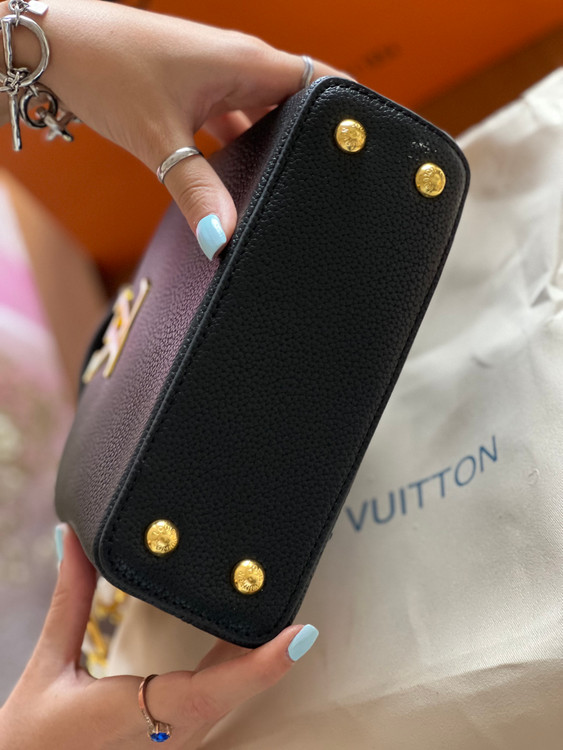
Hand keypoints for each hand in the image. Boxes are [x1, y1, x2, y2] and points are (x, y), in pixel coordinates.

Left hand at [0, 0, 346, 258]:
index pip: (321, 83)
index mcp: (246, 63)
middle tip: (334, 183)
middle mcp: (238, 66)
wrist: (49, 46)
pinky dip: (242, 151)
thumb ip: (196, 192)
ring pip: (264, 118)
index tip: (373, 146)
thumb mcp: (159, 139)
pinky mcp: (194, 94)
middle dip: (315, 140)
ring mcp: (215, 79)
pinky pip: (233, 124)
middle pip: (297, 105)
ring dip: (275, 148)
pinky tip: (240, 183)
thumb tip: (225, 241)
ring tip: (295, 187)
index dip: (349, 113)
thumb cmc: (103, 69)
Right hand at [0, 525, 318, 748]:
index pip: (207, 693)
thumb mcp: (48, 666)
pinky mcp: (171, 744)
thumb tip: (75, 540)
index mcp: (129, 719)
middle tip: (296, 600)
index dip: (258, 667)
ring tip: (279, 612)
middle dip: (268, 651)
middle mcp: (161, 741)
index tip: (302, 635)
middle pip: (231, 692)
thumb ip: (70, 599)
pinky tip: (247, 643)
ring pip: (228, 701)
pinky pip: (215, 706)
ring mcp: (170, 747)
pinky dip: (237, 673)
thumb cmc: (29, 736)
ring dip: (255, 660)